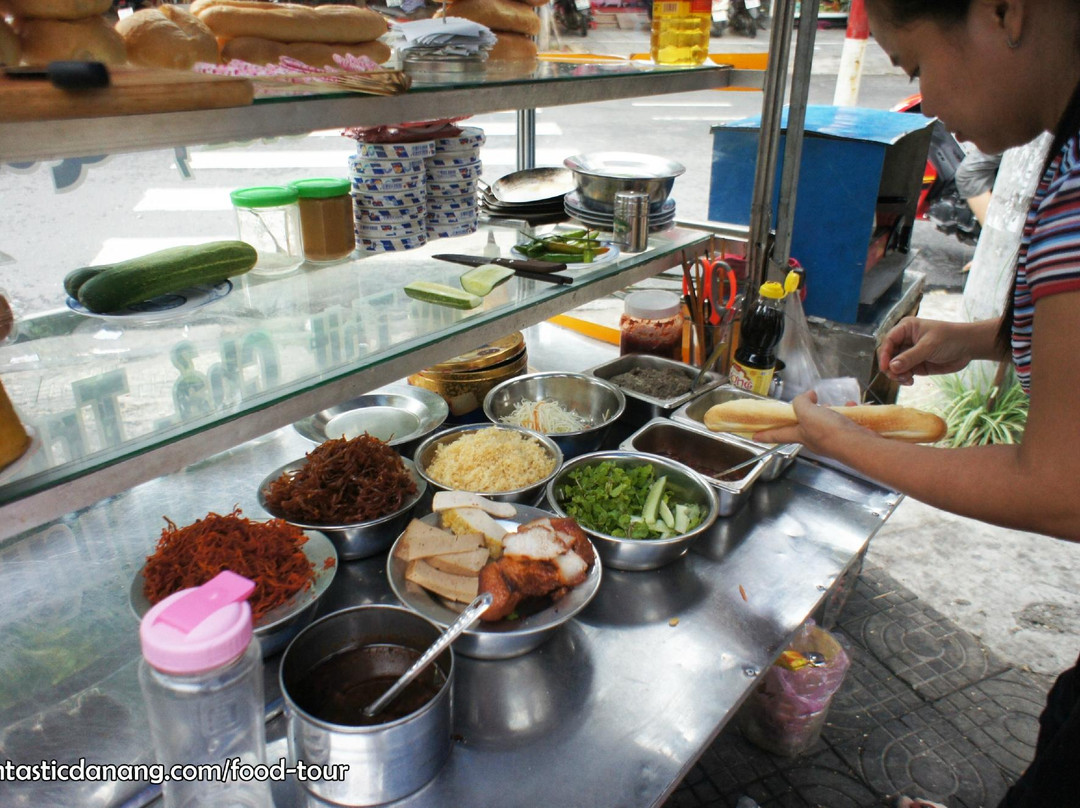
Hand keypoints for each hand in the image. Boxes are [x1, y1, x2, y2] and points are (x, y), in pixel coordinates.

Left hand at [752, 391, 871, 454]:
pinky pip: (844, 421)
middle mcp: (815, 439)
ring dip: (828, 412)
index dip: (766, 435)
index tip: (754, 437)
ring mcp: (832, 439)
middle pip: (804, 427)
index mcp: (801, 435)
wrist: (858, 444)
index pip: (778, 434)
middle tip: (807, 405)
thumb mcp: (807, 412)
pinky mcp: (848, 436)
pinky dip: (847, 412)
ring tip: (830, 404)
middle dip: (804, 416)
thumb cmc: (829, 431)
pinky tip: (850, 406)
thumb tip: (808, 396)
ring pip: (825, 422)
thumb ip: (801, 402)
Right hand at [878, 317, 974, 384]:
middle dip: (891, 367)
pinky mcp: (916, 365)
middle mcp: (905, 341)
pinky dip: (904, 379)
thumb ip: (910, 357)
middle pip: (888, 356)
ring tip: (908, 379)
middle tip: (899, 376)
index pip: (888, 341)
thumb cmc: (950, 339)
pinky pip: (903, 373)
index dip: (884, 355)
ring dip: (898, 375)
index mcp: (905, 329)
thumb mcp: (929, 346)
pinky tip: (910, 381)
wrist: (968, 347)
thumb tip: (891, 367)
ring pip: (894, 367)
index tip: (885, 368)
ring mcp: (910, 354)